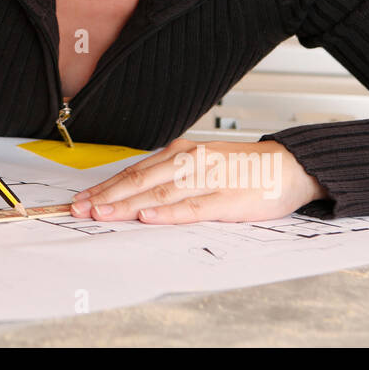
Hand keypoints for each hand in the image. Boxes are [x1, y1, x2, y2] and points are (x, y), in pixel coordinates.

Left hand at [68, 138, 329, 224]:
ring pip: (158, 192)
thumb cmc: (243, 170)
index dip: (105, 186)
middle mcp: (189, 161)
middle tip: (80, 208)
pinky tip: (147, 216)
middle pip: (139, 180)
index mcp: (180, 153)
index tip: (82, 199)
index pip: (134, 171)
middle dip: (106, 196)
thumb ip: (171, 176)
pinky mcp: (225, 198)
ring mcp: (206, 179)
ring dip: (126, 204)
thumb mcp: (200, 166)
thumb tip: (134, 192)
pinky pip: (191, 206)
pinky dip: (166, 212)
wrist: (288, 166)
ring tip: (102, 213)